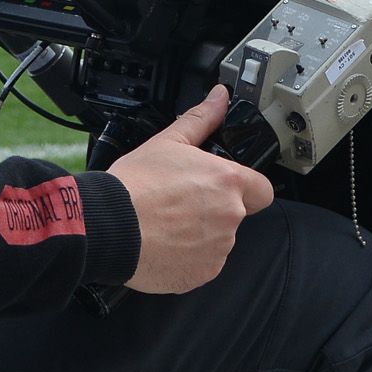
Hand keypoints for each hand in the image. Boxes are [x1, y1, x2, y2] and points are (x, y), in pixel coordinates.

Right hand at [106, 86, 273, 294]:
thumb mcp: (168, 141)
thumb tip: (219, 98)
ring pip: (219, 239)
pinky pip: (204, 263)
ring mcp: (218, 248)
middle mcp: (230, 216)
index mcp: (227, 181)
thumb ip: (202, 119)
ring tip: (168, 223)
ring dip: (201, 233)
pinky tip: (165, 243)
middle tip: (182, 202)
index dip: (246, 187)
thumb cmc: (135, 186)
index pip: (262, 189)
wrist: (108, 226)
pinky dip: (188, 257)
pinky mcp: (203, 273)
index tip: (223, 187)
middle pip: (236, 214)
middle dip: (215, 209)